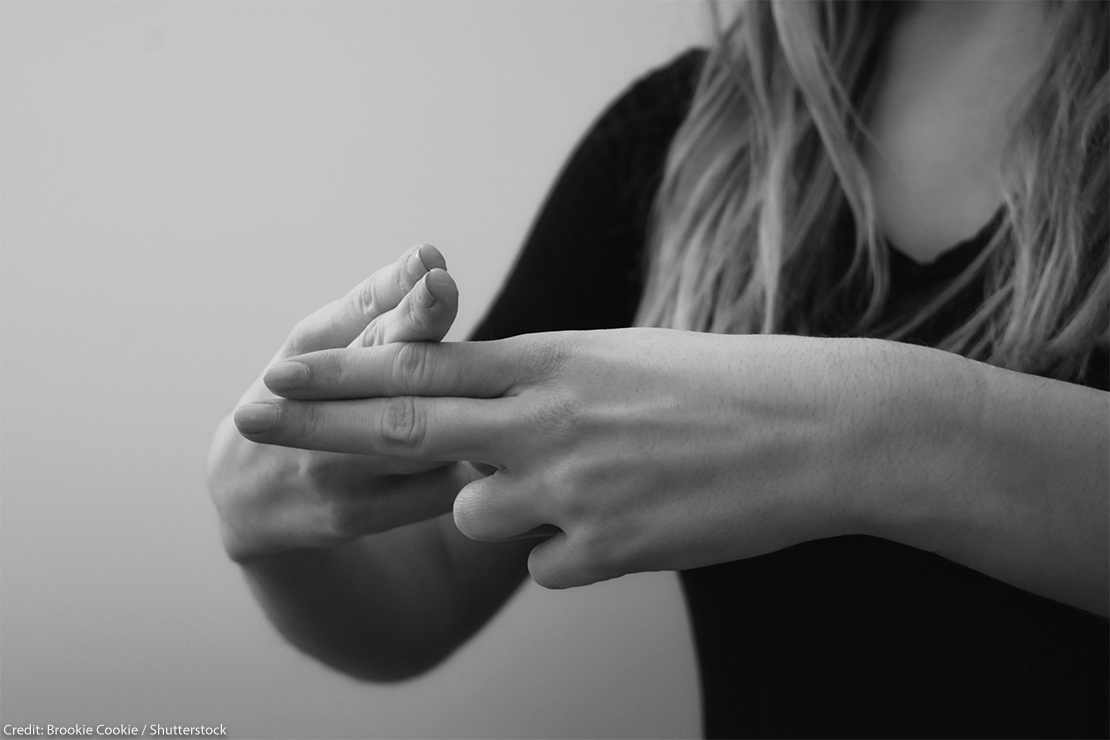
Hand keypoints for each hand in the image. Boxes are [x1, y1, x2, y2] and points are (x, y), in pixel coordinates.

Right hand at [207, 244, 471, 561]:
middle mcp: (321, 413)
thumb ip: (377, 300)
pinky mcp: (351, 518)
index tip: (437, 277)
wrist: (247, 496)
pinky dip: (469, 472)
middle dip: (427, 341)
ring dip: (469, 414)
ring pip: (424, 439)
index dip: (407, 307)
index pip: (371, 331)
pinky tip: (493, 456)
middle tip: (449, 297)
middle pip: (393, 380)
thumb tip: (428, 254)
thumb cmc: (303, 393)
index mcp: (318, 358)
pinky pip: (435, 493)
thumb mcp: (319, 341)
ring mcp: (334, 469)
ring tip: (503, 395)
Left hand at [239, 329, 857, 585]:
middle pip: (407, 430)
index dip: (342, 371)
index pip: (422, 367)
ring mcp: (570, 489)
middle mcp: (545, 421)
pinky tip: (634, 520)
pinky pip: (547, 565)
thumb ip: (537, 388)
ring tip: (589, 484)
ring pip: (475, 518)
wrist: (814, 431)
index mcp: (551, 361)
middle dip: (321, 426)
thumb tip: (478, 435)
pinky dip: (574, 547)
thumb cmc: (720, 387)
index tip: (277, 371)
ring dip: (506, 508)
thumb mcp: (617, 361)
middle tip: (249, 417)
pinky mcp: (604, 551)